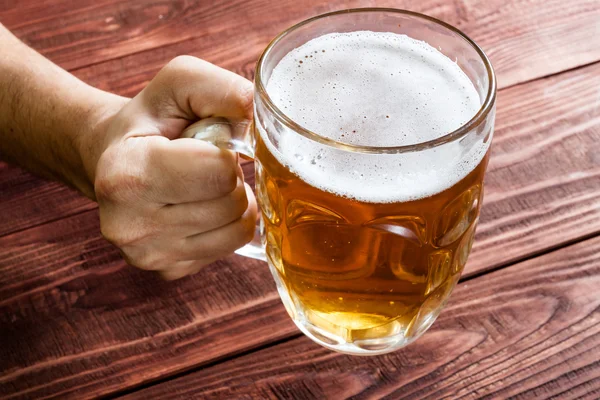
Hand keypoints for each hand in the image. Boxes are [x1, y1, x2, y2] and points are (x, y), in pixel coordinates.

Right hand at [85, 56, 257, 279]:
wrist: (113, 158)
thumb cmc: (152, 120)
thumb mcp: (180, 84)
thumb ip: (222, 90)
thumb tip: (261, 112)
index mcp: (126, 173)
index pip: (218, 172)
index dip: (223, 153)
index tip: (203, 145)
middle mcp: (128, 223)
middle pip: (231, 203)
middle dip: (230, 178)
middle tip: (203, 165)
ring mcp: (147, 254)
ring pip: (237, 230)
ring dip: (233, 202)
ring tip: (202, 185)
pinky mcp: (167, 270)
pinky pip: (229, 248)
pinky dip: (225, 225)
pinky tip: (198, 207)